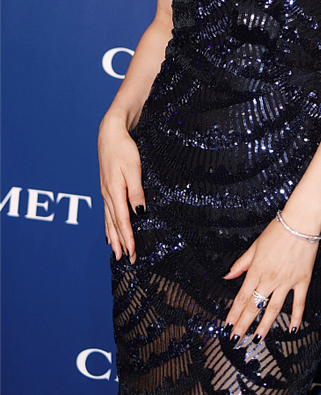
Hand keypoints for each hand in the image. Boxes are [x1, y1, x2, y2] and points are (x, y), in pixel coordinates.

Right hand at [98, 113, 145, 261]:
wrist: (109, 134)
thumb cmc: (124, 149)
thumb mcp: (133, 169)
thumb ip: (136, 192)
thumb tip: (140, 213)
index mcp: (115, 192)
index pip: (123, 221)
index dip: (129, 239)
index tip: (133, 254)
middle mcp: (108, 195)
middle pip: (114, 224)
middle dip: (121, 243)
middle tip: (126, 260)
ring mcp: (106, 192)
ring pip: (109, 220)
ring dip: (113, 237)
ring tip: (116, 252)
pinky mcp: (107, 188)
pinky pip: (108, 212)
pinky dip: (109, 225)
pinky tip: (110, 230)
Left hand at [223, 218, 318, 341]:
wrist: (300, 222)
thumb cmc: (277, 230)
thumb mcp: (255, 245)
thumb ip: (241, 263)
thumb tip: (227, 275)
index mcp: (256, 269)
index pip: (242, 297)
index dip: (234, 314)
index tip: (228, 327)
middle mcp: (270, 278)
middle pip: (254, 306)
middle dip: (244, 324)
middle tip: (236, 340)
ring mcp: (287, 281)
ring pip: (273, 309)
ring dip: (264, 326)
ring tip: (257, 339)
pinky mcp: (302, 280)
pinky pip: (299, 303)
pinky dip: (296, 317)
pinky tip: (292, 329)